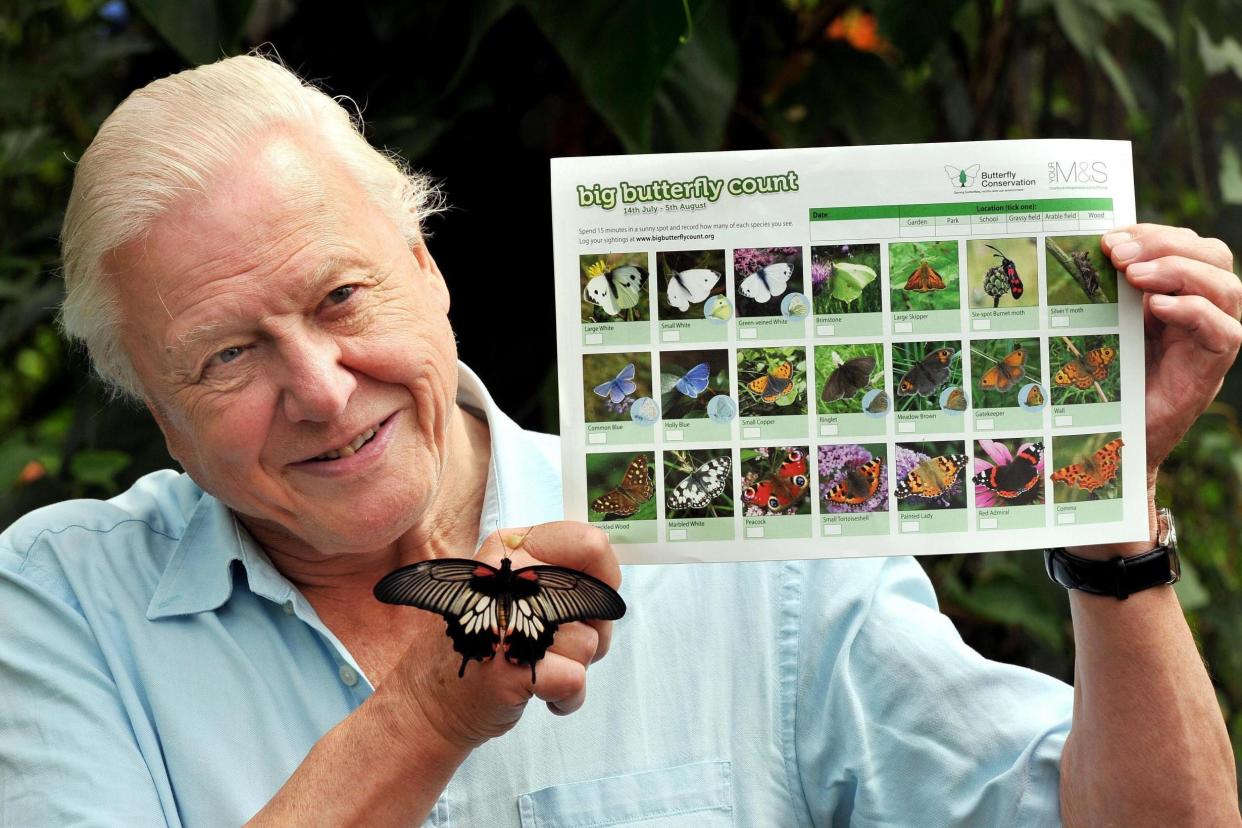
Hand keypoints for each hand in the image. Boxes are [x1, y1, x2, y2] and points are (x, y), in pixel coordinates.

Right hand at [382, 521, 619, 750]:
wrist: (431, 699)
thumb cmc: (489, 642)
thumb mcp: (516, 587)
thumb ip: (561, 575)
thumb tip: (614, 580)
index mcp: (513, 548)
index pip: (590, 542)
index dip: (606, 576)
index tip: (594, 600)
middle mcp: (508, 576)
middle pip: (596, 598)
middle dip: (593, 631)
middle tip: (559, 646)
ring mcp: (506, 621)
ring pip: (589, 643)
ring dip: (576, 667)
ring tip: (538, 667)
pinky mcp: (510, 668)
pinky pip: (576, 680)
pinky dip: (567, 697)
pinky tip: (542, 695)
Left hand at [1102, 225, 1241, 477]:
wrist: (1114, 434)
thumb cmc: (1108, 376)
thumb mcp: (1108, 322)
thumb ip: (1111, 289)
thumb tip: (1090, 249)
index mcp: (1180, 291)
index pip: (1186, 244)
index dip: (1153, 233)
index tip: (1111, 236)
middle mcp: (1205, 309)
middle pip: (1212, 256)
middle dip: (1164, 245)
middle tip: (1117, 253)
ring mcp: (1213, 337)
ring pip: (1224, 287)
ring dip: (1178, 271)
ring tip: (1133, 275)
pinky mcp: (1212, 367)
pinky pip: (1223, 330)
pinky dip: (1193, 311)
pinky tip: (1157, 307)